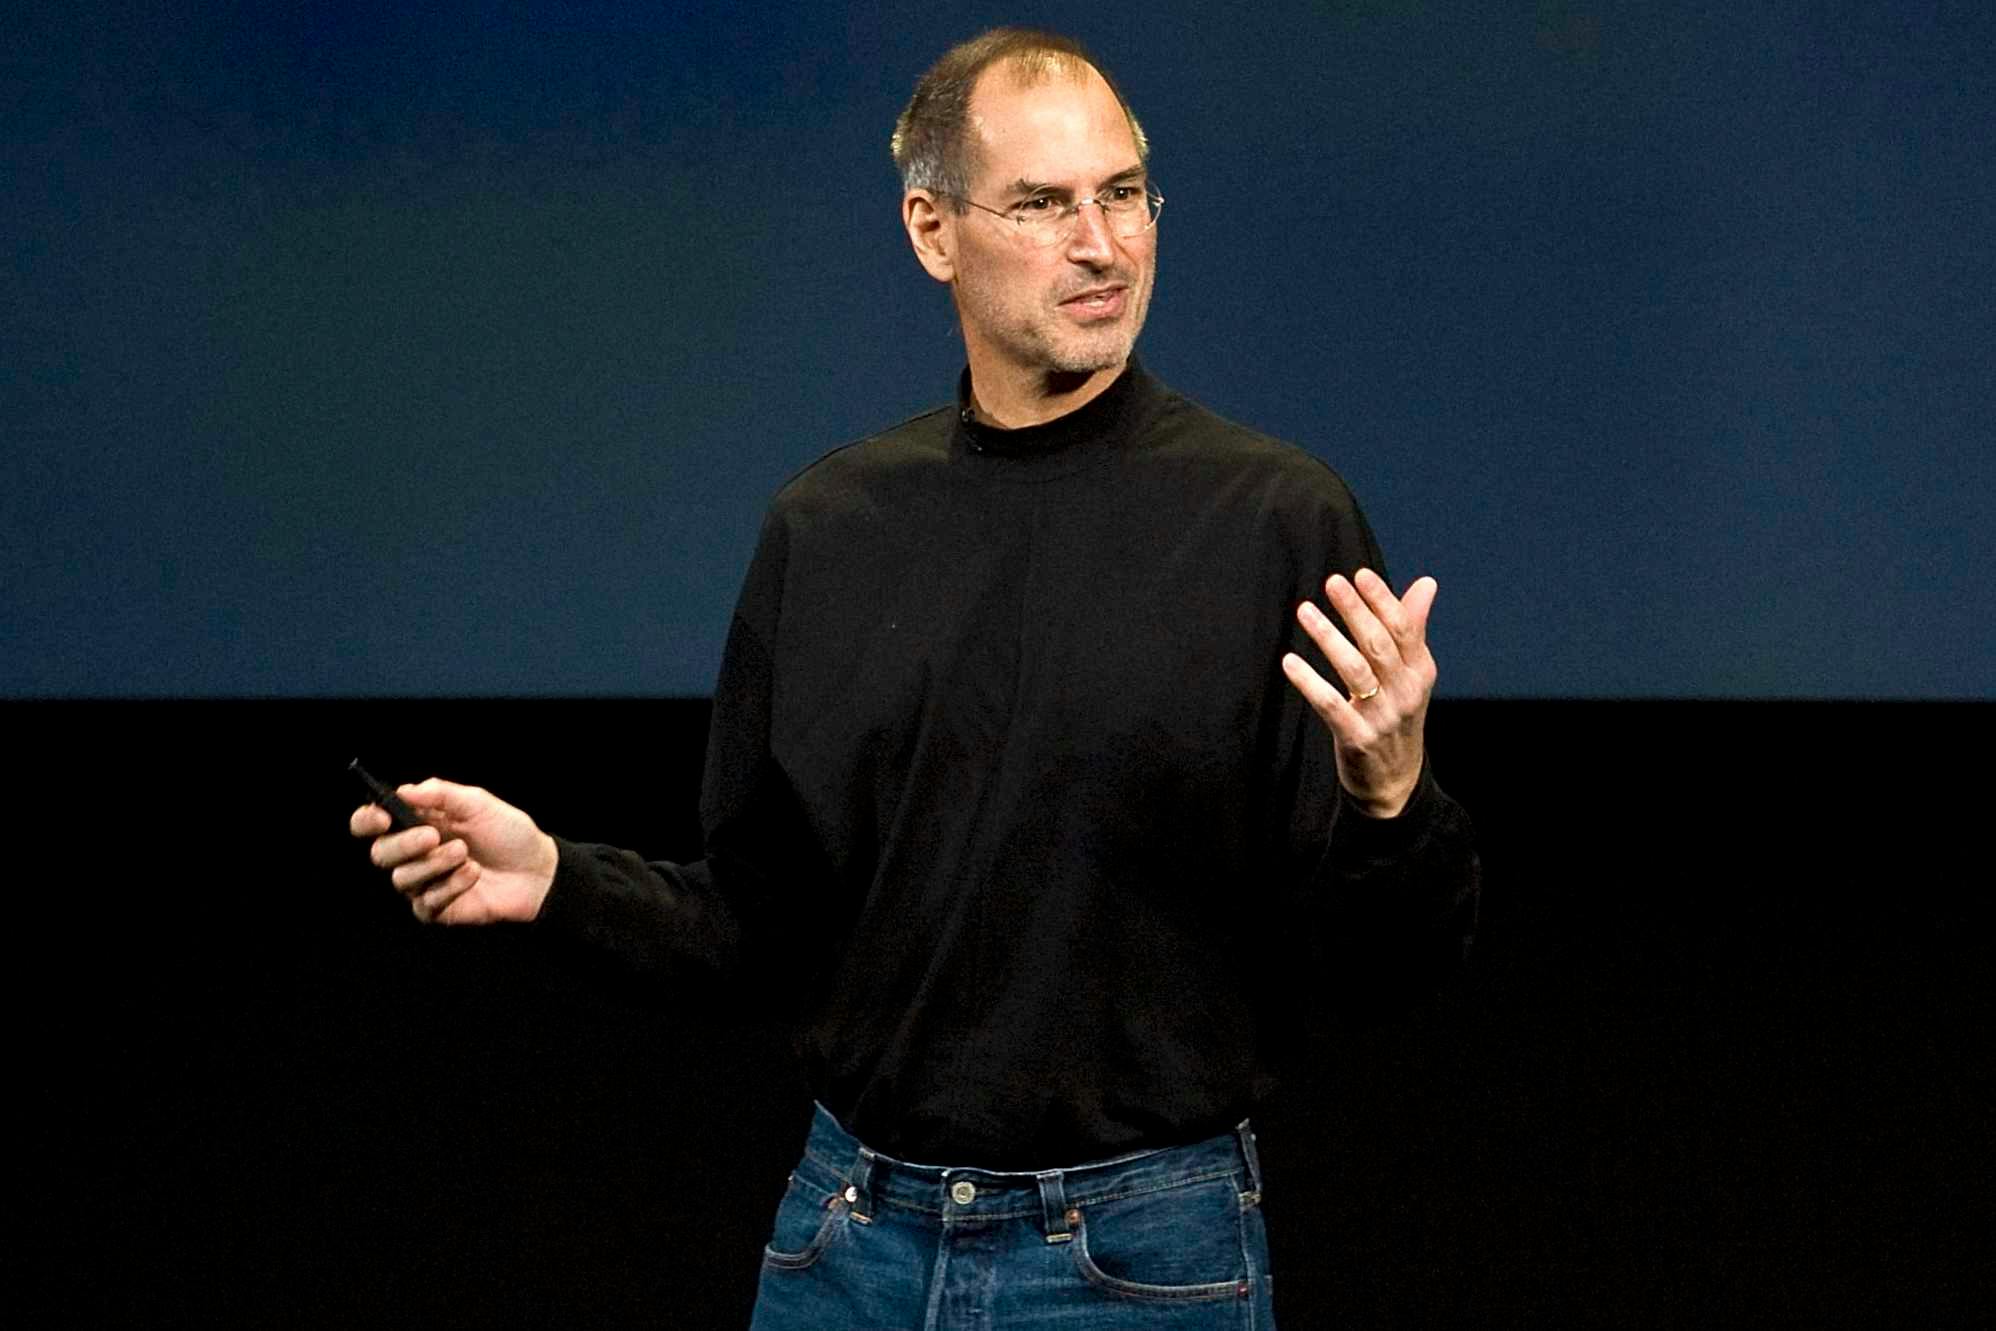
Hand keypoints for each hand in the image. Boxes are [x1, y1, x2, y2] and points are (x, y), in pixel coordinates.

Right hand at [349, 778, 558, 924]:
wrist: (538, 870)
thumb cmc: (509, 833)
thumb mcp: (479, 803)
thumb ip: (441, 794)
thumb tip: (404, 790)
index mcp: (417, 823)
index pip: (372, 824)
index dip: (367, 820)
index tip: (382, 817)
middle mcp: (414, 854)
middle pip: (380, 853)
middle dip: (403, 844)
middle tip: (432, 836)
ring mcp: (424, 883)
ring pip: (402, 879)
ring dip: (434, 864)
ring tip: (465, 854)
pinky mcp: (437, 909)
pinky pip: (426, 902)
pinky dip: (451, 886)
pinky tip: (473, 875)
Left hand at [1281, 568, 1437, 817]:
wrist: (1395, 781)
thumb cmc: (1397, 715)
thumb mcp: (1412, 674)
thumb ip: (1413, 627)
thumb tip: (1426, 583)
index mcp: (1419, 671)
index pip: (1403, 629)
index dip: (1382, 601)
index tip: (1359, 575)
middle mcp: (1405, 692)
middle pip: (1378, 644)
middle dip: (1355, 611)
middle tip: (1332, 582)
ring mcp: (1382, 717)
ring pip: (1354, 671)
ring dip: (1329, 638)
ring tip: (1305, 611)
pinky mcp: (1357, 738)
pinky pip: (1331, 706)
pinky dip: (1309, 683)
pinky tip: (1289, 662)